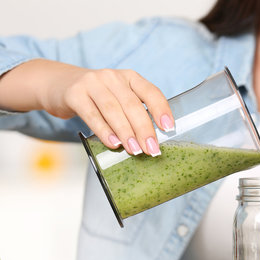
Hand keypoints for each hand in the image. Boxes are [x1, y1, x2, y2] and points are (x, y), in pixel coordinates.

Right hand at [0, 59, 172, 155]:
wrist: (59, 85)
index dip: (161, 109)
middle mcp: (113, 77)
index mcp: (130, 78)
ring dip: (126, 133)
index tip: (169, 128)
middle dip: (144, 129)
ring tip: (135, 150)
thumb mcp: (118, 97)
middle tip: (152, 150)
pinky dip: (104, 131)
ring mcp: (92, 83)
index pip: (151, 92)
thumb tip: (150, 142)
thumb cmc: (97, 98)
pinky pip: (92, 115)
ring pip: (114, 110)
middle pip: (132, 105)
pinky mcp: (75, 94)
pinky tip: (113, 144)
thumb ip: (133, 113)